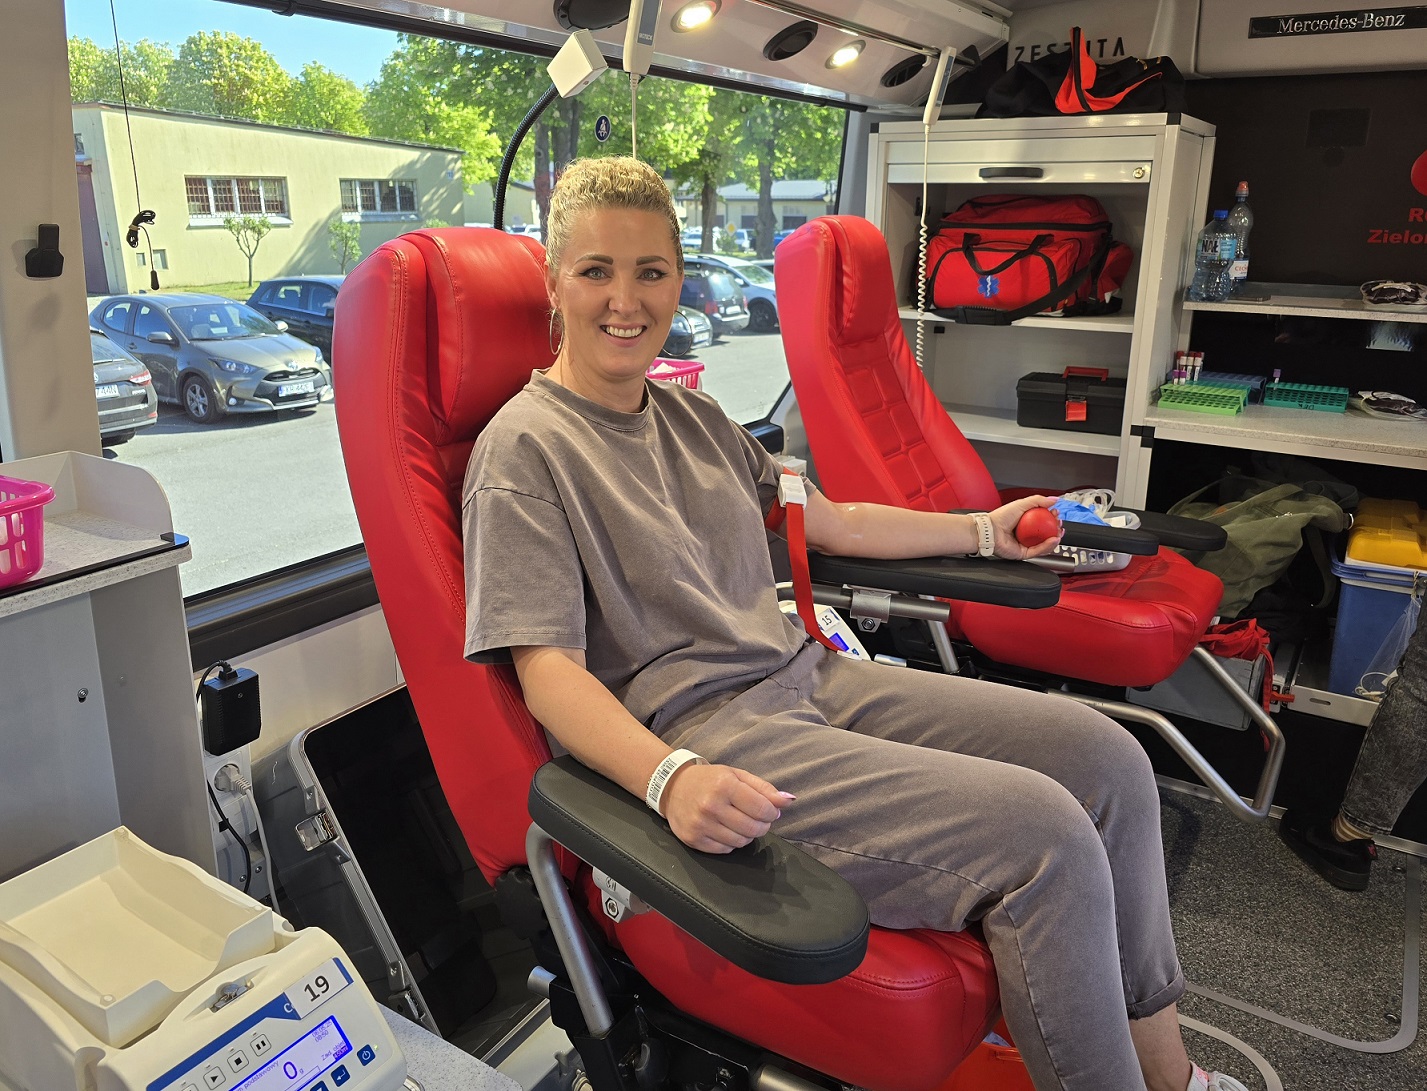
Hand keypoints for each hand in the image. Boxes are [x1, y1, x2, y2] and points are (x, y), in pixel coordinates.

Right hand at [661, 763, 791, 852]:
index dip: (772, 813)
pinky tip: (726, 830)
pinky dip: (731, 843)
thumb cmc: (709, 780)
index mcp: (724, 785)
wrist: (673, 786)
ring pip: (740, 842)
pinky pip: (724, 850)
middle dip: (762, 825)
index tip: (770, 810)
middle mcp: (711, 805)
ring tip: (741, 823)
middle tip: (757, 818)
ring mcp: (700, 825)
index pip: (762, 809)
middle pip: (753, 829)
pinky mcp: (693, 840)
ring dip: (747, 835)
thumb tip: (790, 800)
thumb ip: (765, 789)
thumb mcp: (737, 775)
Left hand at [987, 495, 1062, 559]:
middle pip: (1046, 533)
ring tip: (1059, 533)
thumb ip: (1038, 500)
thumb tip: (1054, 499)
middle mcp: (1026, 534)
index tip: (1056, 513)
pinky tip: (1053, 540)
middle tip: (1059, 524)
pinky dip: (1047, 546)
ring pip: (1044, 544)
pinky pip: (1038, 551)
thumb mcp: (1021, 503)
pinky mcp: (1023, 553)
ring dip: (1055, 539)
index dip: (1052, 518)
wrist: (990, 530)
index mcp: (1025, 522)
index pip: (1043, 521)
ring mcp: (1025, 544)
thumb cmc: (1000, 517)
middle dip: (1055, 529)